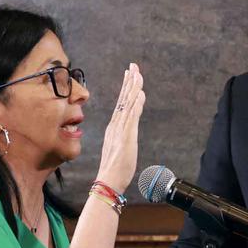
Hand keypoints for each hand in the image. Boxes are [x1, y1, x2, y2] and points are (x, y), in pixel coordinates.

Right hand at [95, 63, 145, 192]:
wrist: (107, 182)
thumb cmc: (115, 169)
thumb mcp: (121, 148)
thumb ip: (124, 136)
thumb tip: (128, 128)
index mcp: (115, 127)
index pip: (121, 103)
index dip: (126, 88)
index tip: (130, 74)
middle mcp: (116, 125)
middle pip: (123, 99)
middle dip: (129, 81)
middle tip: (133, 66)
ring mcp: (120, 130)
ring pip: (127, 104)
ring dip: (132, 88)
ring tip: (137, 73)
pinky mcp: (126, 137)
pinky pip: (131, 116)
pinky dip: (135, 104)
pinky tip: (139, 94)